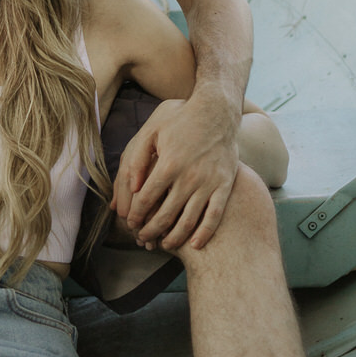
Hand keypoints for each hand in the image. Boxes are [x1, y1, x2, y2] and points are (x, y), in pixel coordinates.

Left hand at [110, 89, 239, 251]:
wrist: (218, 111)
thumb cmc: (181, 119)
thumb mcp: (152, 131)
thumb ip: (138, 159)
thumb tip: (131, 189)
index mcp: (168, 164)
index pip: (146, 198)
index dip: (136, 214)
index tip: (131, 223)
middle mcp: (188, 177)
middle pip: (164, 215)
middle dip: (150, 230)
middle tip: (142, 238)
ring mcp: (208, 183)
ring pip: (188, 221)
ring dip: (173, 237)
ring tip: (164, 244)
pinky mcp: (224, 186)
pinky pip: (214, 216)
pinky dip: (203, 234)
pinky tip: (194, 245)